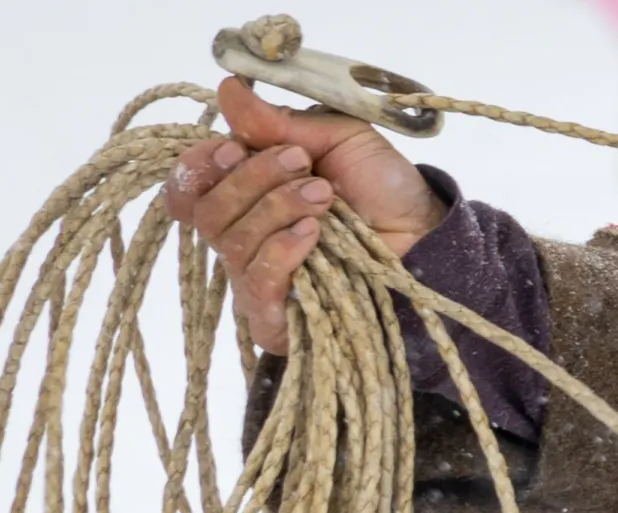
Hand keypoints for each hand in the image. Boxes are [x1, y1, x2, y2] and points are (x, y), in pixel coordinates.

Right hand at [164, 76, 448, 352]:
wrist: (426, 239)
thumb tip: (228, 89)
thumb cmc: (383, 189)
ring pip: (230, 242)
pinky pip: (256, 283)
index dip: (203, 164)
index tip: (238, 147)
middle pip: (206, 211)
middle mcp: (242, 235)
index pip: (190, 184)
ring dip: (277, 208)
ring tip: (326, 197)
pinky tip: (312, 234)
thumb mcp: (336, 139)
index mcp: (246, 192)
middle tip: (306, 167)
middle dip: (253, 180)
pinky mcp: (274, 317)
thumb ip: (279, 123)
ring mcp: (256, 279)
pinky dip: (281, 250)